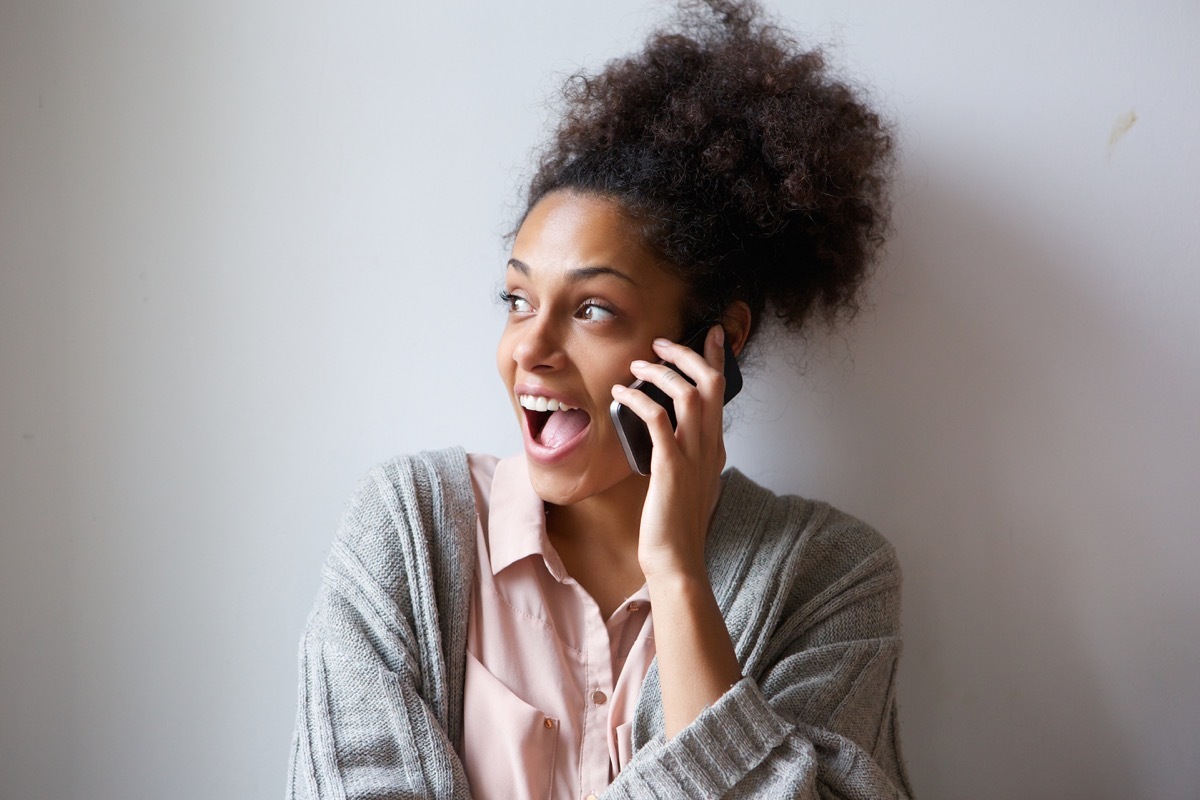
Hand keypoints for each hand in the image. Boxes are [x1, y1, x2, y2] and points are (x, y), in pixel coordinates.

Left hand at [611, 324, 727, 579]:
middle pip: (710, 384)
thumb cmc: (675, 526)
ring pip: (688, 394)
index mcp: (715, 448)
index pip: (721, 393)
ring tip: (637, 365)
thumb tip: (668, 438)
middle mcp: (710, 447)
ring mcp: (693, 456)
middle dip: (688, 355)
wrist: (677, 561)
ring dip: (660, 373)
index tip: (713, 335)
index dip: (718, 359)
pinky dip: (639, 399)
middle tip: (662, 344)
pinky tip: (621, 394)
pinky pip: (658, 419)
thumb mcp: (688, 483)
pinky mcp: (671, 466)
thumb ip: (686, 457)